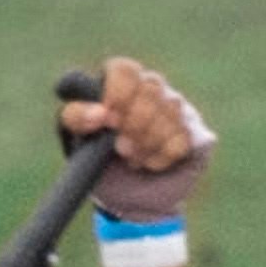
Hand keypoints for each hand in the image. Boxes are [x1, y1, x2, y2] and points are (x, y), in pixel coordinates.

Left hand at [68, 56, 215, 219]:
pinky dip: (163, 156)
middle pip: (151, 88)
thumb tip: (101, 113)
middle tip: (120, 148)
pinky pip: (183, 135)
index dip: (118, 93)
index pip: (123, 69)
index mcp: (115, 81)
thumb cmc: (95, 159)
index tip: (109, 120)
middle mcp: (145, 86)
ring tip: (132, 159)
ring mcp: (172, 105)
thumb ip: (76, 117)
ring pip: (171, 109)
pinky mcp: (191, 129)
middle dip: (134, 124)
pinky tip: (151, 164)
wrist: (125, 198)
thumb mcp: (74, 137)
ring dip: (148, 142)